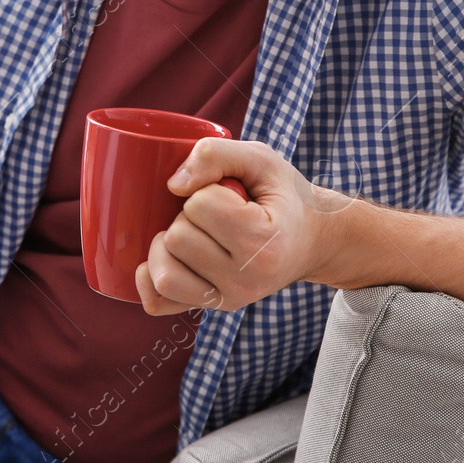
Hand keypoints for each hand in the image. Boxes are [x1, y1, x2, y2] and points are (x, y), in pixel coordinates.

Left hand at [135, 138, 348, 315]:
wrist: (312, 240)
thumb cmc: (283, 196)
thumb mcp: (261, 160)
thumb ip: (217, 154)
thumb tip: (173, 184)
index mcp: (264, 242)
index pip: (199, 206)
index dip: (207, 190)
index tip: (232, 194)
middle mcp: (247, 279)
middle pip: (177, 238)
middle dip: (187, 216)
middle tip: (215, 214)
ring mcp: (229, 299)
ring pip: (164, 274)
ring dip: (169, 246)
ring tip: (195, 235)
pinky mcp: (214, 308)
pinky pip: (160, 303)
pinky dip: (151, 279)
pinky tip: (169, 257)